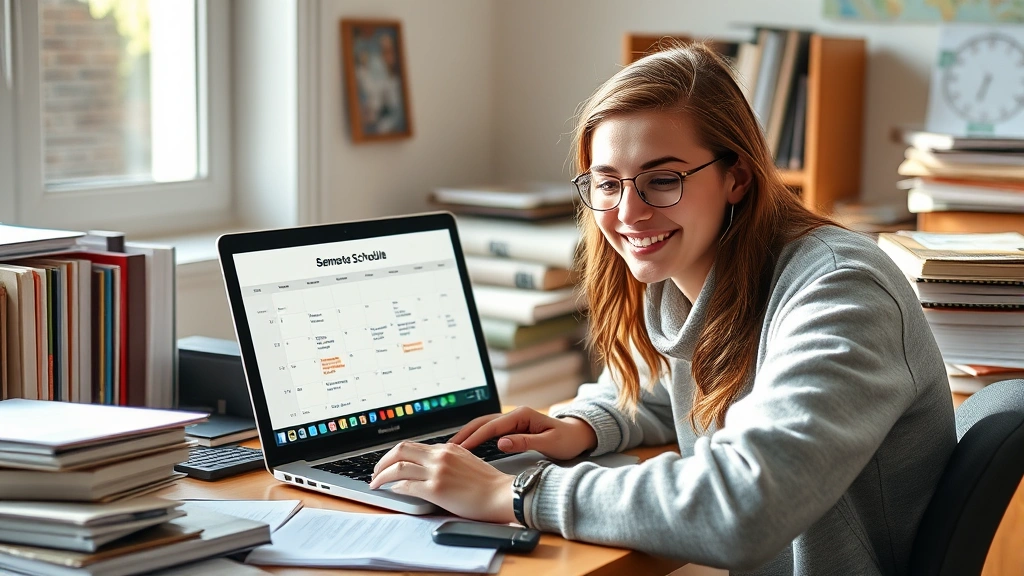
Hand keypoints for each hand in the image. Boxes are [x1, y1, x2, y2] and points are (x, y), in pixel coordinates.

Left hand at [369, 441, 515, 522]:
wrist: (502, 494)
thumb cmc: (489, 484)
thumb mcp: (467, 461)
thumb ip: (447, 460)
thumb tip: (427, 468)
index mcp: (448, 448)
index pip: (413, 446)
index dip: (396, 455)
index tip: (389, 464)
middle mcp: (440, 455)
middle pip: (400, 450)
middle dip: (382, 461)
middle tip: (375, 472)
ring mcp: (437, 471)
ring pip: (398, 466)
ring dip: (382, 475)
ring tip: (375, 483)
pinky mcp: (436, 489)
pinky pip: (406, 485)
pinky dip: (395, 487)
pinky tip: (392, 491)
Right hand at [449, 407, 597, 460]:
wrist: (578, 435)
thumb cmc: (567, 440)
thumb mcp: (549, 443)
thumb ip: (525, 442)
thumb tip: (500, 443)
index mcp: (522, 415)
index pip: (492, 426)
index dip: (475, 437)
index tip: (460, 449)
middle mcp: (515, 415)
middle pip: (483, 422)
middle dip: (465, 433)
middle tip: (448, 447)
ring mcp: (513, 420)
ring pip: (484, 425)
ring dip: (469, 433)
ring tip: (453, 446)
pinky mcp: (513, 427)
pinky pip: (490, 430)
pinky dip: (477, 436)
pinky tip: (468, 445)